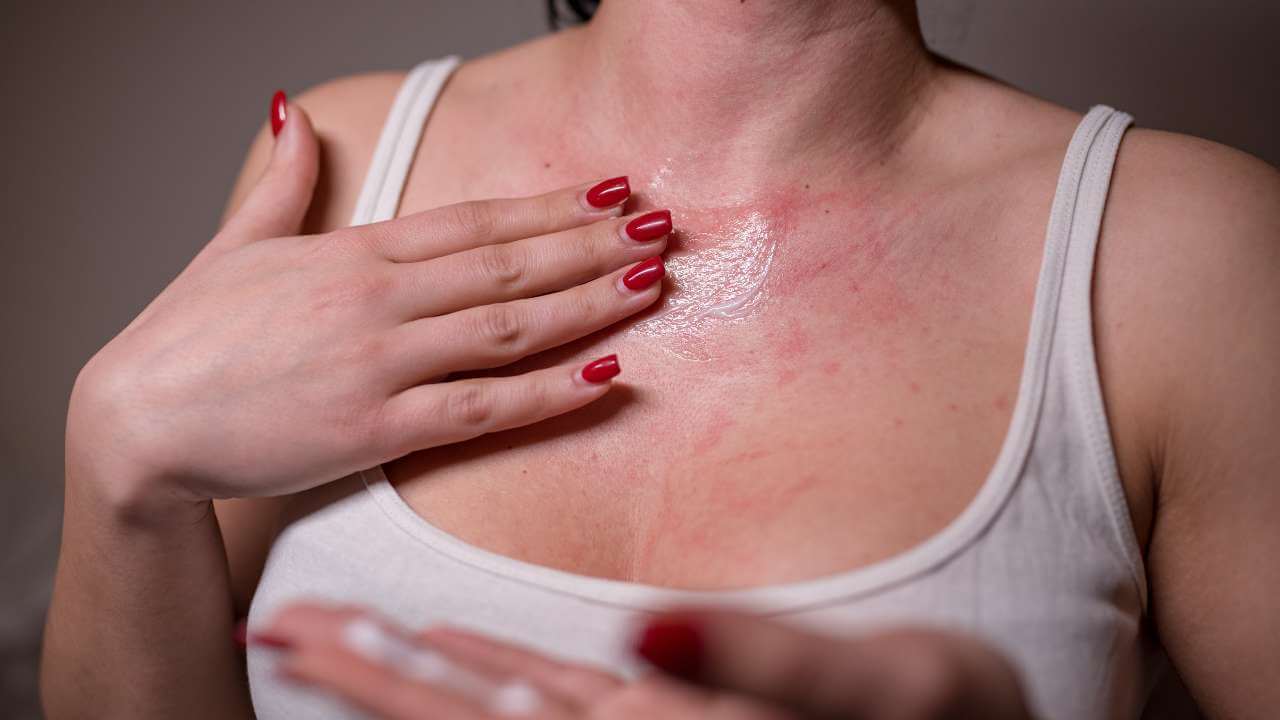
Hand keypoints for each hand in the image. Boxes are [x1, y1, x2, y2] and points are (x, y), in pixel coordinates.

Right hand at [67, 102, 667, 518]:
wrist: (135, 423)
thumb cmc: (187, 336)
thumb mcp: (235, 242)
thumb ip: (281, 180)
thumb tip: (293, 114)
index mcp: (353, 252)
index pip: (475, 219)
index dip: (551, 206)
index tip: (609, 194)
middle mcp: (379, 299)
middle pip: (510, 264)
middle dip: (592, 244)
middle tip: (660, 228)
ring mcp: (382, 362)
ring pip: (511, 327)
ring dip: (590, 303)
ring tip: (651, 283)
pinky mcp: (378, 428)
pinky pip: (485, 408)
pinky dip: (552, 393)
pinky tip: (607, 374)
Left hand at [256, 604, 1033, 719]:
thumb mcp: (875, 688)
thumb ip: (763, 663)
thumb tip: (644, 624)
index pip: (497, 711)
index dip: (393, 673)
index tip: (302, 628)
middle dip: (366, 675)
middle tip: (276, 630)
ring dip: (405, 683)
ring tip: (327, 641)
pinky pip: (554, 714)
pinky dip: (487, 689)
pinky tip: (450, 665)